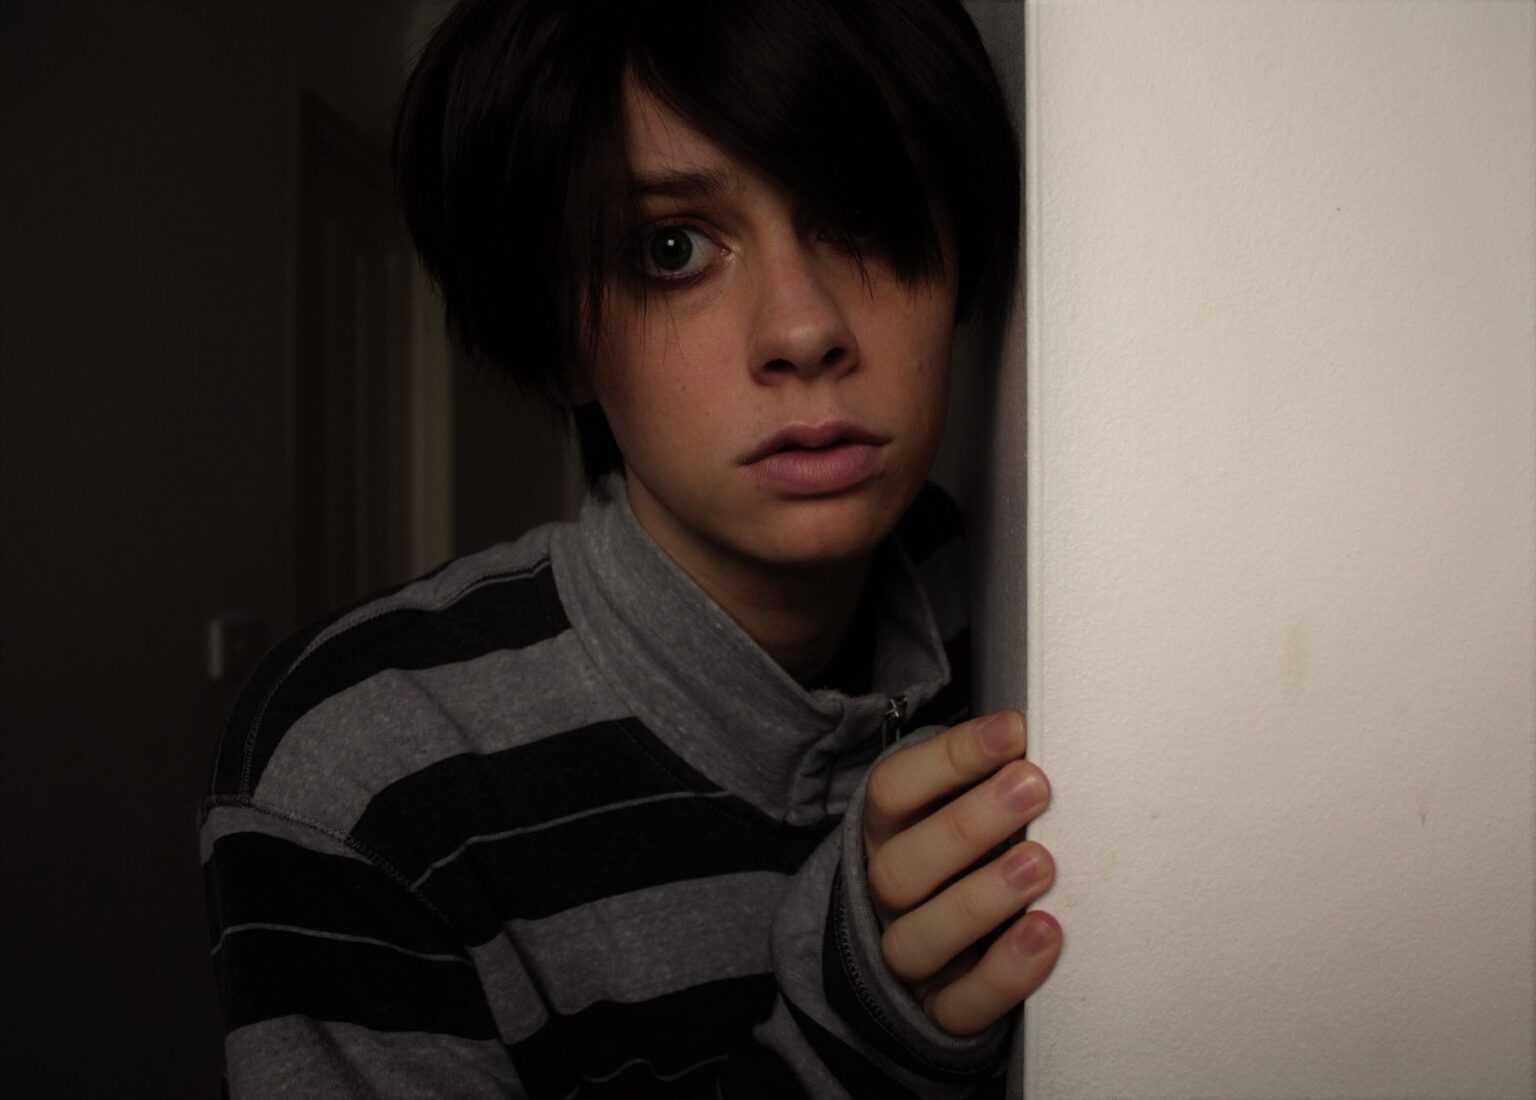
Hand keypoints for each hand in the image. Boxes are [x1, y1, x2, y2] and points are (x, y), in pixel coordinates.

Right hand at [862, 709, 1059, 1035]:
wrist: (946, 947)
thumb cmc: (971, 851)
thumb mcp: (962, 805)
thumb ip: (991, 777)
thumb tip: (1039, 734)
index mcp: (887, 831)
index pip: (892, 789)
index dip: (949, 758)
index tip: (1015, 731)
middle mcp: (886, 893)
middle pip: (901, 867)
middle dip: (968, 825)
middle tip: (1035, 787)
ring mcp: (907, 954)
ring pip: (918, 939)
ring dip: (980, 899)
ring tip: (1042, 865)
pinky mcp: (939, 1009)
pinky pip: (960, 1005)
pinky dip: (1004, 974)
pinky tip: (1047, 934)